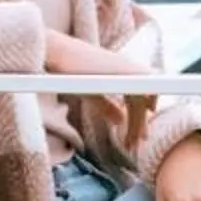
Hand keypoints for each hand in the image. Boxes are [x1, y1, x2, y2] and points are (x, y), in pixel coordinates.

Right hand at [43, 30, 151, 151]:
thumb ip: (108, 105)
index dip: (140, 118)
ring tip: (132, 144)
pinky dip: (135, 115)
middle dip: (139, 125)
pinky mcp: (122, 71)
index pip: (139, 98)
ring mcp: (128, 69)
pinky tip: (131, 128)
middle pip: (141, 102)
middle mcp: (129, 70)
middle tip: (136, 146)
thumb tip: (121, 120)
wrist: (58, 54)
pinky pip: (136, 96)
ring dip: (137, 124)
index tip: (140, 137)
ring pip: (140, 102)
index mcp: (124, 73)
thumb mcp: (94, 92)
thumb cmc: (72, 72)